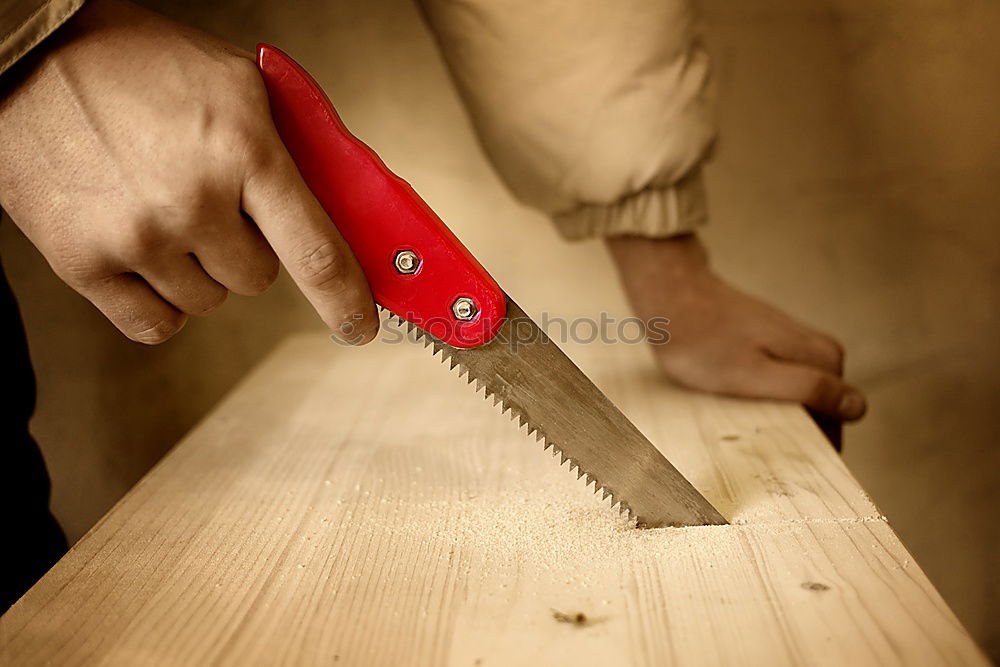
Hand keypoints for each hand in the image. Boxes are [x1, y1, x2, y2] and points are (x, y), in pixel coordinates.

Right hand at [0, 0, 377, 343]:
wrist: (30, 55)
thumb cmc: (140, 64)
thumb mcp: (237, 84)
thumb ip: (292, 146)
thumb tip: (342, 204)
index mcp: (243, 150)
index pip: (316, 253)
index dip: (345, 300)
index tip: (358, 326)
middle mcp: (193, 201)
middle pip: (256, 278)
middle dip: (244, 247)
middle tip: (208, 201)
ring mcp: (137, 237)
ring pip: (207, 301)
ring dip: (197, 270)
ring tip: (161, 209)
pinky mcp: (83, 262)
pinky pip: (155, 323)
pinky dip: (157, 300)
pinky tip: (143, 253)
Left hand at [606, 233, 865, 420]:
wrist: (672, 297)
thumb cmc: (704, 343)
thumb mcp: (754, 375)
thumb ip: (808, 390)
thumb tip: (858, 407)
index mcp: (825, 359)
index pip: (839, 421)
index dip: (813, 446)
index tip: (780, 459)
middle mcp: (819, 349)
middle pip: (820, 410)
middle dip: (794, 431)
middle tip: (752, 441)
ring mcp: (796, 345)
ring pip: (799, 398)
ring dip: (777, 416)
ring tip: (740, 423)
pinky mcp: (772, 345)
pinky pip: (779, 384)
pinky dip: (762, 399)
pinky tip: (735, 404)